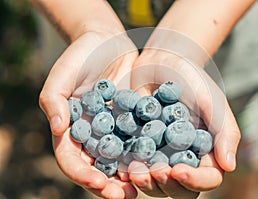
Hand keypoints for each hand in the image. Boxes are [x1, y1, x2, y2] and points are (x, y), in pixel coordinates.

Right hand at [39, 31, 138, 198]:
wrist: (107, 41)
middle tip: (124, 196)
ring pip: (119, 160)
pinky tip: (158, 163)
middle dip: (108, 185)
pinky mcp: (133, 122)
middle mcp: (92, 135)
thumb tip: (57, 129)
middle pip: (97, 167)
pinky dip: (145, 155)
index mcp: (70, 129)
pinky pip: (138, 141)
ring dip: (129, 176)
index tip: (98, 183)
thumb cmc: (81, 55)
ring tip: (143, 188)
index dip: (82, 174)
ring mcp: (113, 130)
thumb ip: (54, 100)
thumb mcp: (62, 74)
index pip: (71, 159)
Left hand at [124, 49, 239, 197]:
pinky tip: (118, 165)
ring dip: (144, 182)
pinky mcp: (135, 145)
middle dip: (166, 185)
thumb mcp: (212, 101)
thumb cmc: (193, 79)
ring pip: (153, 182)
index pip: (207, 177)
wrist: (162, 61)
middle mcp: (181, 158)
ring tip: (133, 170)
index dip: (195, 180)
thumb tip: (230, 166)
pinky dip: (124, 169)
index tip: (180, 170)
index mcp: (204, 152)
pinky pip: (130, 163)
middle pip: (177, 187)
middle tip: (155, 172)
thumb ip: (224, 131)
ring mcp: (157, 154)